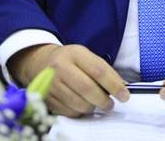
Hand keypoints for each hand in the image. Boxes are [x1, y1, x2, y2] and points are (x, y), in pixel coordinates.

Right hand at [8, 43, 129, 116]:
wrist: (40, 62)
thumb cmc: (69, 60)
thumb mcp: (85, 56)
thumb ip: (103, 70)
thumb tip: (122, 86)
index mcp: (75, 53)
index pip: (98, 70)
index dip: (114, 84)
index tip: (125, 95)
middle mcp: (61, 67)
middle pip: (88, 88)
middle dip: (103, 100)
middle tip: (110, 104)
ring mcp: (52, 84)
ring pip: (79, 103)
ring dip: (93, 107)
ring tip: (97, 104)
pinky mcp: (47, 98)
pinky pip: (69, 112)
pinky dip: (80, 112)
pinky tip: (82, 105)